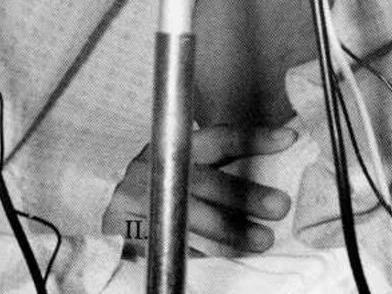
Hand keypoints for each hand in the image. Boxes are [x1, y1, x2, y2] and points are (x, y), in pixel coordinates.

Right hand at [102, 124, 296, 253]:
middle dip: (245, 194)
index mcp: (176, 145)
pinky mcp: (141, 229)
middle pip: (208, 182)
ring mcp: (150, 201)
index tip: (287, 139)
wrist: (104, 194)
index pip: (219, 139)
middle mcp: (163, 169)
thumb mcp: (180, 155)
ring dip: (232, 231)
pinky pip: (180, 242)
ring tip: (263, 239)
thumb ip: (215, 159)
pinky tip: (233, 252)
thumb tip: (267, 159)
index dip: (252, 139)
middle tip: (279, 204)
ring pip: (195, 217)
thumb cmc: (154, 172)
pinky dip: (208, 249)